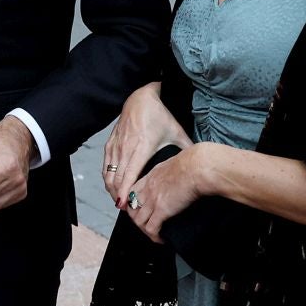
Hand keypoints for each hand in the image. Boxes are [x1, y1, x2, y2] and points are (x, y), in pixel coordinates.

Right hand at [101, 82, 190, 207]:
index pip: (129, 174)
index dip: (125, 191)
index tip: (124, 204)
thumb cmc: (159, 115)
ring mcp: (117, 144)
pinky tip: (113, 185)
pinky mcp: (111, 142)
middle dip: (117, 195)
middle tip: (125, 208)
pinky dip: (107, 177)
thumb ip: (186, 148)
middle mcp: (126, 147)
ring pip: (108, 173)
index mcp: (142, 146)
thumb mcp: (176, 131)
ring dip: (111, 188)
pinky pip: (105, 164)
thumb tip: (200, 162)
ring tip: (119, 200)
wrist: (141, 97)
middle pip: (116, 178)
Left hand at [126, 144, 206, 242]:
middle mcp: (147, 188)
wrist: (196, 167)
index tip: (137, 209)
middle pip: (131, 208)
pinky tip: (162, 238)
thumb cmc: (193, 164)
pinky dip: (155, 236)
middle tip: (146, 224)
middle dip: (136, 219)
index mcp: (150, 176)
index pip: (131, 192)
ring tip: (154, 234)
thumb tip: (175, 178)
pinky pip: (151, 228)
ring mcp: (152, 200)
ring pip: (138, 221)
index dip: (132, 203)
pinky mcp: (162, 210)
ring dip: (145, 230)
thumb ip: (169, 173)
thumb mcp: (174, 164)